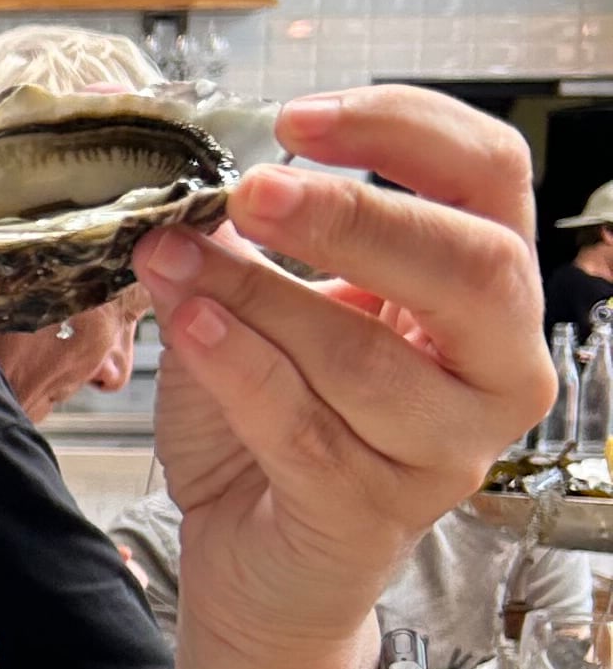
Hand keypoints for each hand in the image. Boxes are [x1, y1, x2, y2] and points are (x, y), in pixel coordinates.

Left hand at [140, 86, 549, 668]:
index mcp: (483, 289)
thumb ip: (246, 239)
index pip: (491, 175)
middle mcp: (494, 366)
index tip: (297, 117)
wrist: (247, 551)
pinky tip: (189, 320)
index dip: (404, 129)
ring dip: (258, 294)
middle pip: (473, 264)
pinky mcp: (374, 510)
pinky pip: (305, 426)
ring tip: (173, 256)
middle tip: (251, 188)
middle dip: (353, 217)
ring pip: (367, 354)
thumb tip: (185, 164)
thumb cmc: (269, 417)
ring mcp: (447, 447)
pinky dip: (238, 365)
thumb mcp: (260, 304)